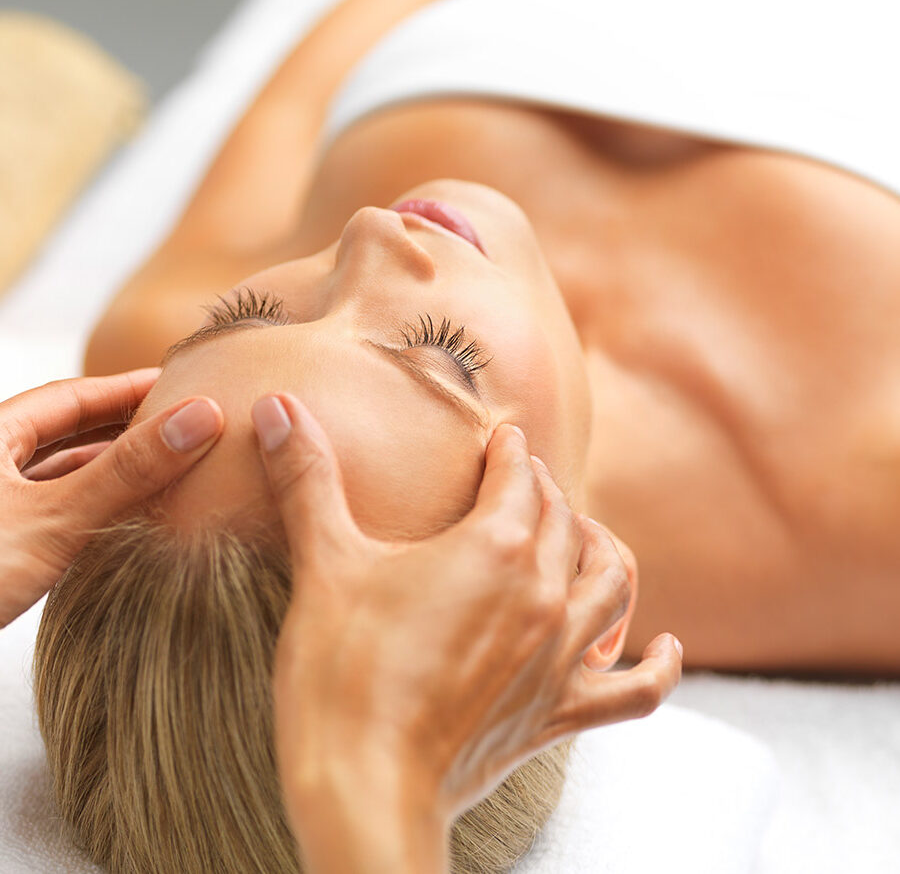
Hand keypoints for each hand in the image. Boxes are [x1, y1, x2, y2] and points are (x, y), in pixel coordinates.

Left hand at [0, 369, 222, 625]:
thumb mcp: (52, 519)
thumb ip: (127, 471)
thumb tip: (201, 417)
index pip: (72, 397)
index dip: (129, 386)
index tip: (179, 381)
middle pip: (66, 431)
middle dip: (125, 424)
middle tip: (181, 422)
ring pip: (59, 473)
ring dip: (110, 468)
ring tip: (165, 466)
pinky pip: (52, 511)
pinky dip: (91, 505)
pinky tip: (122, 514)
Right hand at [252, 392, 681, 871]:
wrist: (363, 785)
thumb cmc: (340, 671)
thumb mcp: (324, 564)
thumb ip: (306, 479)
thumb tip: (276, 405)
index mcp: (493, 546)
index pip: (519, 476)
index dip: (511, 451)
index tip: (504, 439)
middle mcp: (542, 592)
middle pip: (564, 520)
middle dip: (546, 491)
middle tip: (526, 482)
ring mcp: (559, 655)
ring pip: (611, 583)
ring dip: (603, 550)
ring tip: (586, 535)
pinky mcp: (560, 712)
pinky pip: (634, 689)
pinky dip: (660, 667)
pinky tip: (668, 647)